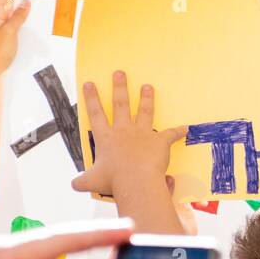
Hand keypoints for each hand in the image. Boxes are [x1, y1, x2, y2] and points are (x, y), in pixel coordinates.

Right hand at [72, 72, 186, 198]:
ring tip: (147, 86)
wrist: (136, 180)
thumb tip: (74, 184)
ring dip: (146, 98)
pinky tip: (185, 128)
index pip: (96, 114)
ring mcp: (143, 133)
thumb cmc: (113, 180)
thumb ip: (82, 181)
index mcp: (106, 138)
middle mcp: (123, 131)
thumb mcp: (92, 181)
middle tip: (120, 73)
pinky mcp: (160, 141)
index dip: (92, 98)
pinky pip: (171, 134)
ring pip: (145, 111)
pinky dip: (178, 132)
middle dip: (120, 87)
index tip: (90, 83)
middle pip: (121, 104)